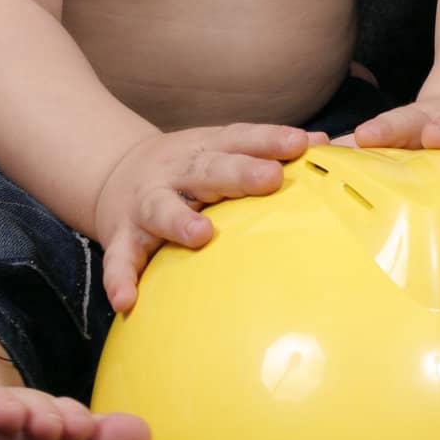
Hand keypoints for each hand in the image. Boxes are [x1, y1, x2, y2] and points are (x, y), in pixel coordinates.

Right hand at [93, 123, 330, 313]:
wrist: (114, 173)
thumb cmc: (190, 169)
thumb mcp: (222, 150)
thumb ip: (265, 149)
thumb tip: (324, 141)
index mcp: (206, 149)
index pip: (241, 139)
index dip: (270, 139)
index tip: (302, 143)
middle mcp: (177, 172)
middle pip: (209, 170)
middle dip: (239, 173)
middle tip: (271, 178)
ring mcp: (147, 202)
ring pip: (162, 207)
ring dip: (178, 220)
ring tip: (200, 235)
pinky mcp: (123, 236)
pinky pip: (119, 258)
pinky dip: (120, 277)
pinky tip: (127, 300)